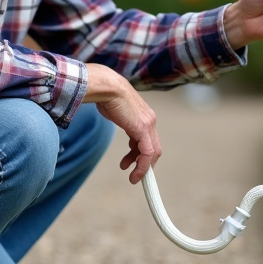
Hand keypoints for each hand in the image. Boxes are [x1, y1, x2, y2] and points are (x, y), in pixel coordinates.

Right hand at [82, 63, 160, 184]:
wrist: (107, 86)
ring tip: (133, 177)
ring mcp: (148, 124)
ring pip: (152, 153)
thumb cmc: (107, 95)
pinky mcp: (143, 129)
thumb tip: (114, 114)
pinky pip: (146, 153)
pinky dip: (142, 166)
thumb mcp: (117, 109)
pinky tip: (132, 172)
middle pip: (154, 148)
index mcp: (145, 115)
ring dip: (142, 167)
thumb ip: (121, 116)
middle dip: (145, 163)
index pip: (150, 139)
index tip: (133, 162)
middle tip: (136, 174)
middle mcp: (150, 120)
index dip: (143, 154)